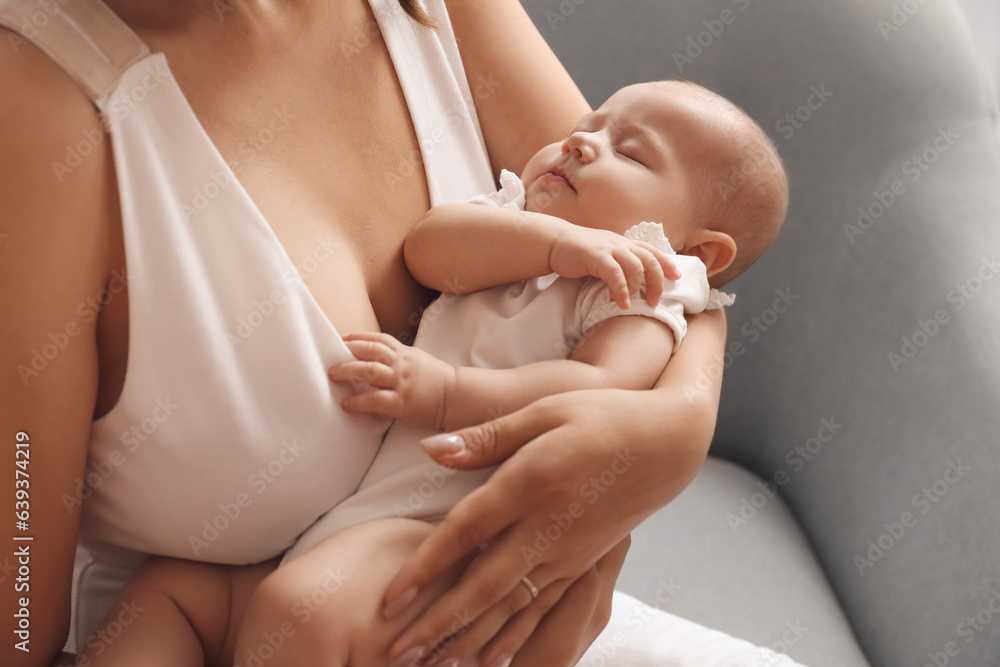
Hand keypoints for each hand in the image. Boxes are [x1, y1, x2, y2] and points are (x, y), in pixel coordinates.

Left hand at [329, 332, 456, 429]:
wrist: (457, 398)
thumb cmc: (437, 382)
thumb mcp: (419, 362)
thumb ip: (400, 359)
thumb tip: (377, 359)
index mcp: (405, 354)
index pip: (379, 340)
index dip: (358, 338)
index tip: (342, 338)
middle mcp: (402, 365)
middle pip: (370, 351)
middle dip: (348, 352)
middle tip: (329, 358)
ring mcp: (402, 383)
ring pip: (370, 371)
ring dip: (348, 371)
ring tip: (332, 375)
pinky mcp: (402, 403)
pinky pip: (376, 400)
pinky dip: (358, 402)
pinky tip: (346, 404)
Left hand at [379, 385, 712, 666]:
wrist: (668, 442)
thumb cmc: (602, 416)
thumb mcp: (544, 412)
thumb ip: (487, 437)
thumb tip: (431, 449)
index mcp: (533, 483)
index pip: (467, 532)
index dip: (425, 567)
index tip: (389, 598)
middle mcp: (549, 526)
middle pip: (484, 586)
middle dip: (439, 624)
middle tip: (399, 654)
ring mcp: (568, 551)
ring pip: (511, 607)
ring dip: (469, 639)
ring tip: (434, 666)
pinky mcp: (582, 562)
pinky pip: (542, 607)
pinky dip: (514, 636)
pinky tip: (490, 659)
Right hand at [549, 226, 680, 308]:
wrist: (555, 242)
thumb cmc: (579, 252)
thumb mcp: (605, 254)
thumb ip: (619, 263)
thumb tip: (633, 281)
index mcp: (624, 243)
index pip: (652, 251)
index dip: (667, 263)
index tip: (677, 277)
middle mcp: (621, 244)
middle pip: (650, 260)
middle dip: (657, 282)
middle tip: (655, 300)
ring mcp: (609, 249)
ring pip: (636, 266)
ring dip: (638, 287)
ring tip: (635, 302)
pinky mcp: (596, 256)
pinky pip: (615, 274)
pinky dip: (621, 290)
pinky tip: (620, 302)